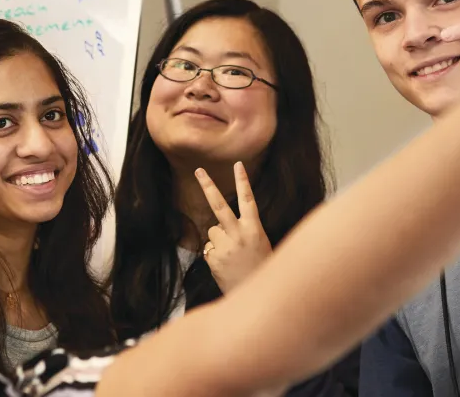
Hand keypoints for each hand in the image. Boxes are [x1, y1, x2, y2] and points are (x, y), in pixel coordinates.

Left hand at [197, 162, 271, 293]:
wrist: (257, 295)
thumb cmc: (260, 267)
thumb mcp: (261, 244)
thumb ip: (242, 230)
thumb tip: (217, 225)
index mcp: (254, 229)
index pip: (248, 200)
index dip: (242, 182)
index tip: (237, 164)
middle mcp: (238, 235)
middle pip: (219, 206)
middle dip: (208, 186)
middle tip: (199, 170)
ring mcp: (224, 247)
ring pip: (212, 230)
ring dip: (218, 239)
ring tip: (232, 255)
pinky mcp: (213, 259)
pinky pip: (208, 248)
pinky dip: (214, 254)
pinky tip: (226, 265)